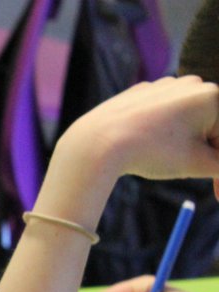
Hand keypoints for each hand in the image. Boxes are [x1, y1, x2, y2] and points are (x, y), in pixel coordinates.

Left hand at [56, 76, 218, 188]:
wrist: (98, 143)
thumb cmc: (151, 152)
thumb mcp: (197, 164)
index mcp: (213, 96)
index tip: (217, 194)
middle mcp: (193, 83)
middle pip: (211, 125)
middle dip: (206, 152)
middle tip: (191, 176)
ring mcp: (165, 84)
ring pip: (187, 120)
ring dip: (185, 142)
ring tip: (162, 157)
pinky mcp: (143, 92)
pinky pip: (162, 114)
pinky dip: (162, 131)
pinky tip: (146, 143)